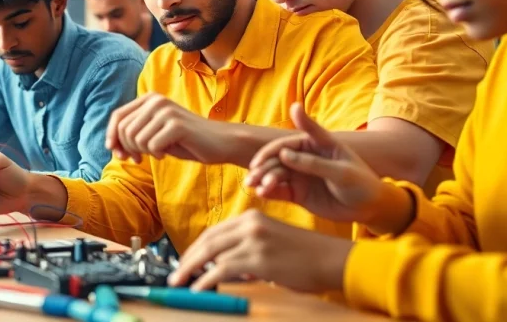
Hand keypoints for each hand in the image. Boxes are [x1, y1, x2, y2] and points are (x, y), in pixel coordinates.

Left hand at [107, 93, 227, 163]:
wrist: (219, 143)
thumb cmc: (186, 140)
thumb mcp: (155, 135)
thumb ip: (133, 135)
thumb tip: (110, 147)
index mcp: (150, 98)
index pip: (117, 116)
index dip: (112, 137)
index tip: (118, 155)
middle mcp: (156, 100)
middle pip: (124, 130)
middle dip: (129, 149)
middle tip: (141, 159)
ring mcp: (167, 111)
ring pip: (136, 139)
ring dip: (145, 152)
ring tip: (159, 152)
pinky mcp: (176, 124)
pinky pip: (152, 146)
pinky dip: (157, 154)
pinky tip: (168, 152)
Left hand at [169, 210, 351, 293]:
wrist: (331, 259)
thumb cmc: (306, 255)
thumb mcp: (272, 243)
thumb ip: (248, 251)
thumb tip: (229, 268)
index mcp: (252, 218)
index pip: (214, 232)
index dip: (196, 247)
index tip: (185, 260)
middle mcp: (249, 224)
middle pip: (207, 241)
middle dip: (187, 258)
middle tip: (175, 273)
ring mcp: (253, 241)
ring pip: (209, 254)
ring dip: (190, 269)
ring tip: (178, 282)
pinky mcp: (257, 259)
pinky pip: (221, 270)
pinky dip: (205, 279)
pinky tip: (197, 288)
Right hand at [245, 103, 390, 225]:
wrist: (369, 207)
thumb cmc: (360, 182)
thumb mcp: (341, 171)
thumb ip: (313, 163)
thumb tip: (284, 154)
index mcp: (316, 143)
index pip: (290, 141)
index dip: (273, 148)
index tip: (260, 157)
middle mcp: (303, 156)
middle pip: (277, 158)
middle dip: (263, 166)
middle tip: (253, 176)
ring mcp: (299, 174)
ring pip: (275, 174)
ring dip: (263, 179)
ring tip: (255, 187)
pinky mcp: (298, 192)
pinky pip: (279, 191)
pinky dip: (268, 191)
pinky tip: (261, 194)